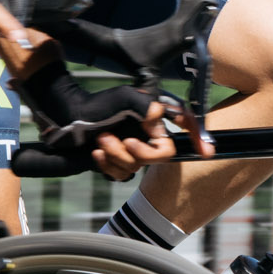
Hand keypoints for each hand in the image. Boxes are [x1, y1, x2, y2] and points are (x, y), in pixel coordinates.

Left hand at [17, 64, 202, 178]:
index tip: (207, 153)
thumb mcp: (125, 98)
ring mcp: (133, 149)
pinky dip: (107, 166)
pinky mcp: (117, 162)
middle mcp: (147, 133)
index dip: (199, 139)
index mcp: (155, 117)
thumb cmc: (95, 104)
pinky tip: (97, 154)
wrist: (65, 117)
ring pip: (137, 167)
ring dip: (116, 156)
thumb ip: (148, 108)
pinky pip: (121, 175)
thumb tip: (161, 124)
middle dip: (138, 152)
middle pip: (161, 155)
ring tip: (100, 140)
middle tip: (117, 139)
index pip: (184, 128)